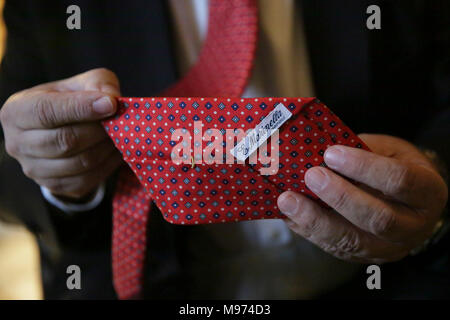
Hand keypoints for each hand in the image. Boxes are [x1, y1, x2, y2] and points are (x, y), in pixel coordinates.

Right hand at [0, 68, 122, 198]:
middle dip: (99, 131)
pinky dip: (108, 165)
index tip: (110, 105)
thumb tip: (112, 101)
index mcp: (17, 111)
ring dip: (106, 148)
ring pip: (79, 162)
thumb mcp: (83, 83)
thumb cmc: (72, 100)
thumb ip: (98, 84)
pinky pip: (87, 180)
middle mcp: (17, 143)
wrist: (64, 130)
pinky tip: (115, 151)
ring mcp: (33, 169)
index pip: (47, 111)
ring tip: (120, 135)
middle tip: (120, 122)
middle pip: (65, 140)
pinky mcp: (54, 186)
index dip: (81, 108)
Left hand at [277, 134, 447, 262]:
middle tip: (311, 176)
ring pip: (352, 241)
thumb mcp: (388, 150)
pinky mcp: (364, 257)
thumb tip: (319, 150)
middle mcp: (414, 226)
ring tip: (289, 201)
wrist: (406, 200)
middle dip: (340, 197)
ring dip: (316, 221)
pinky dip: (309, 231)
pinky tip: (290, 215)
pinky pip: (335, 248)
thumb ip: (362, 150)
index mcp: (427, 192)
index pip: (399, 181)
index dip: (364, 167)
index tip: (332, 153)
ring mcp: (389, 247)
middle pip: (378, 218)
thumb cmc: (395, 167)